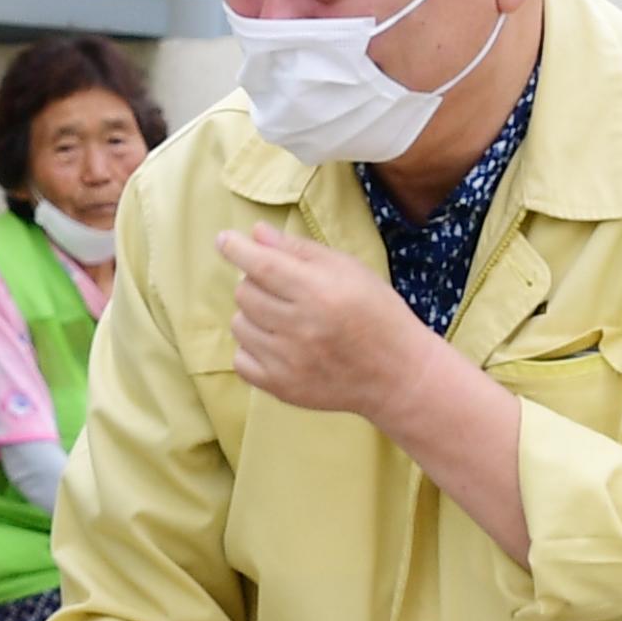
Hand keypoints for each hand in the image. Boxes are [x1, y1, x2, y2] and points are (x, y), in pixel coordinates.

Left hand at [217, 224, 432, 417]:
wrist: (397, 374)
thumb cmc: (378, 313)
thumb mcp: (349, 270)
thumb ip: (300, 251)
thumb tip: (256, 233)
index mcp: (319, 292)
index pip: (261, 265)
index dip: (236, 249)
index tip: (224, 240)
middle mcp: (300, 327)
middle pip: (245, 293)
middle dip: (254, 282)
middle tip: (280, 287)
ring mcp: (288, 361)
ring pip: (240, 325)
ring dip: (253, 315)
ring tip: (283, 317)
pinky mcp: (282, 387)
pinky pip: (241, 359)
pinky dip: (252, 348)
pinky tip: (278, 344)